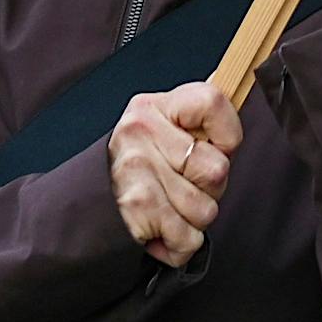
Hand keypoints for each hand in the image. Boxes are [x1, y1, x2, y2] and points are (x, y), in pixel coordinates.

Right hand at [106, 81, 241, 267]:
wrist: (89, 205)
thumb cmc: (141, 164)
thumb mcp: (163, 127)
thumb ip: (198, 114)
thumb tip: (232, 79)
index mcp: (154, 106)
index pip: (213, 102)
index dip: (228, 134)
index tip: (220, 146)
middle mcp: (141, 132)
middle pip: (217, 169)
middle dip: (212, 188)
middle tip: (187, 183)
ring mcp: (137, 170)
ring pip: (206, 209)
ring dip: (196, 218)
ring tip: (172, 205)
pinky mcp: (136, 210)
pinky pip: (188, 238)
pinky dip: (181, 242)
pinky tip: (164, 229)